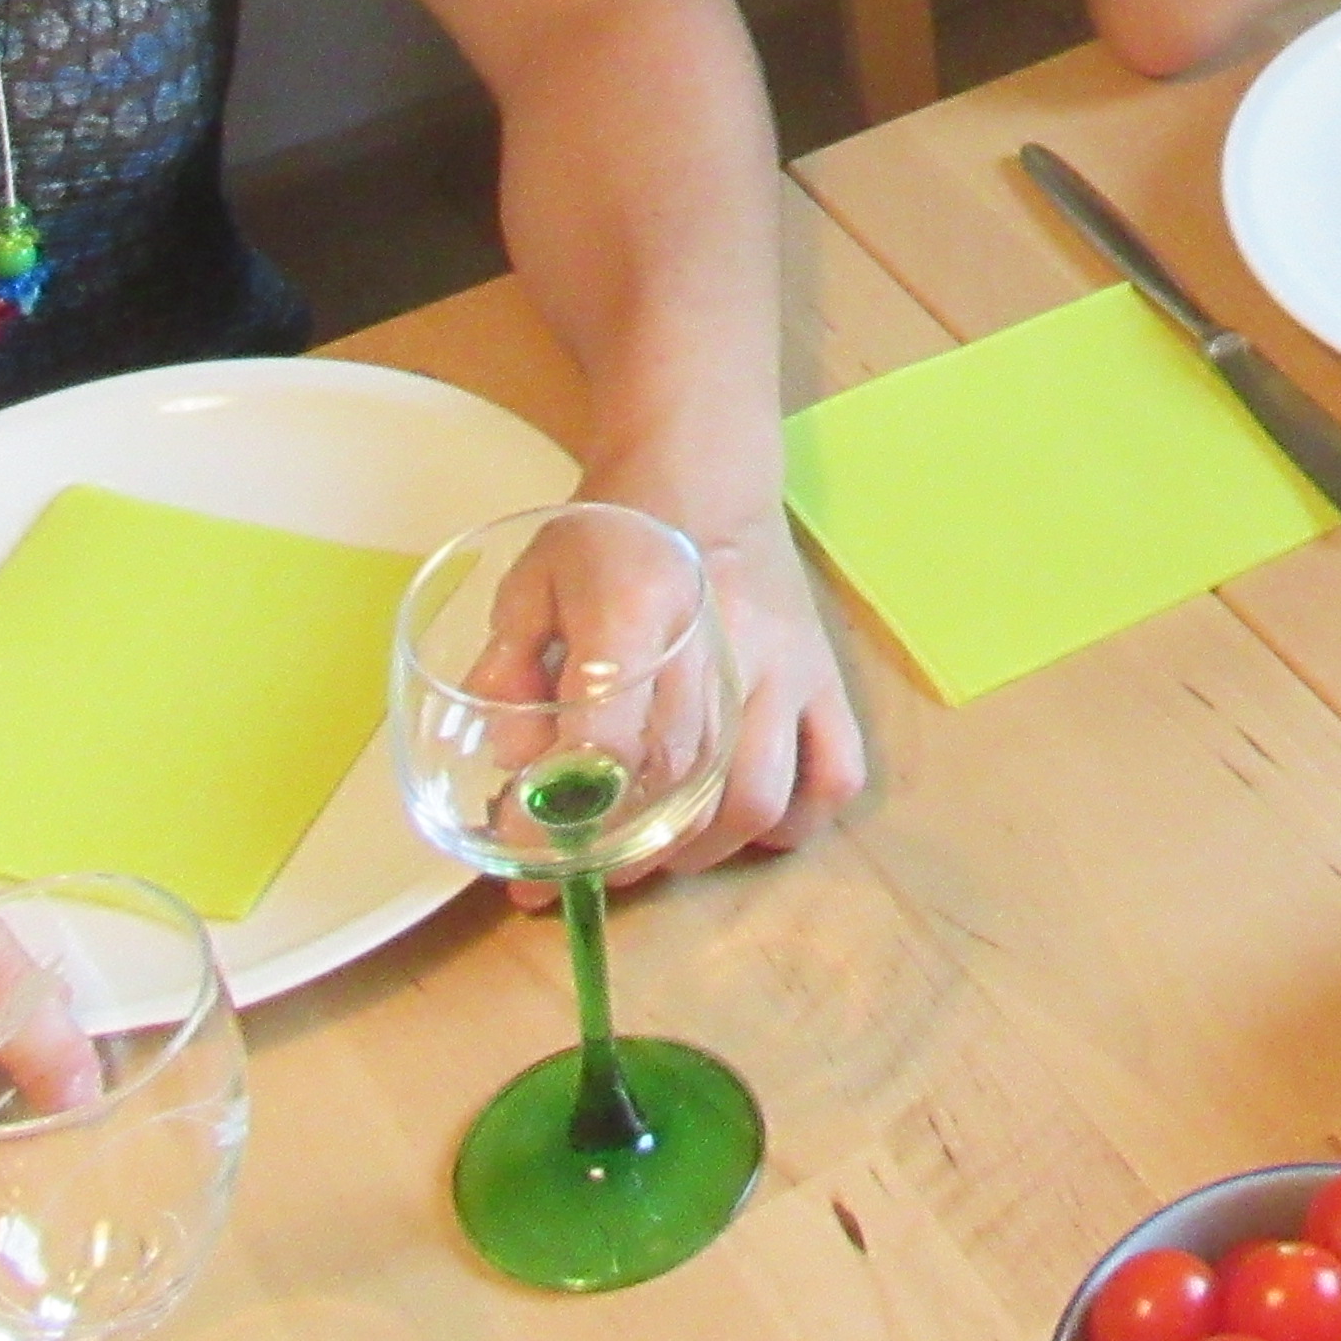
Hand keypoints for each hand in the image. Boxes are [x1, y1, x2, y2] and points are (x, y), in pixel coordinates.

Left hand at [470, 493, 865, 891]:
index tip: (531, 841)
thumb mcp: (533, 580)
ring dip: (700, 849)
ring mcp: (786, 663)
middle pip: (679, 784)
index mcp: (638, 607)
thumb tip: (514, 761)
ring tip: (656, 855)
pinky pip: (834, 774)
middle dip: (620, 849)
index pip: (610, 738)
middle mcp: (724, 642)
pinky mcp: (825, 676)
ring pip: (756, 797)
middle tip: (578, 869)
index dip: (569, 808)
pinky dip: (793, 823)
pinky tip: (742, 824)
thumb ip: (506, 667)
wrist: (704, 471)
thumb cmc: (611, 529)